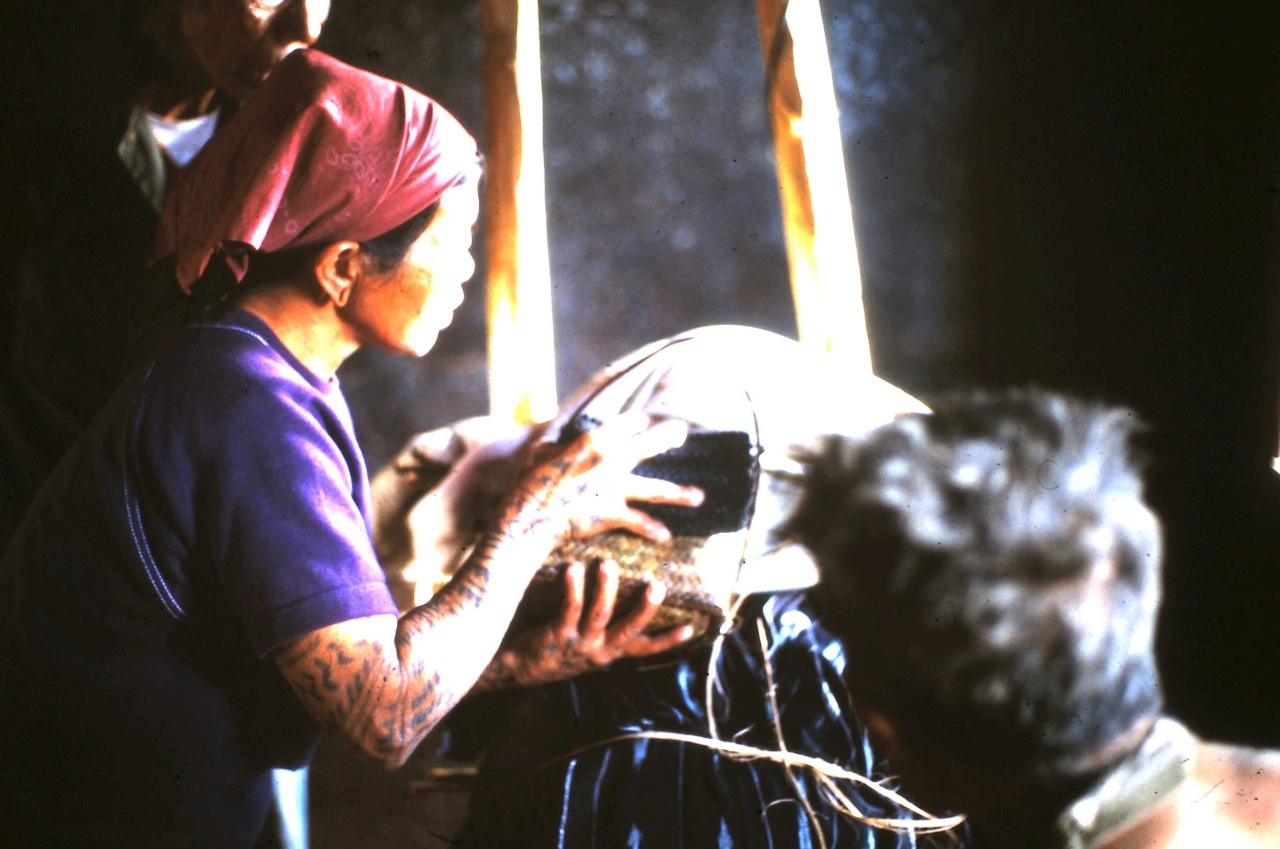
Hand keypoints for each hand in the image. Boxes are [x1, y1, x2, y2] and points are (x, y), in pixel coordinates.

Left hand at [481, 559, 695, 688]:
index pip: (646, 649)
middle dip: (645, 608)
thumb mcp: (590, 642)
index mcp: (612, 652)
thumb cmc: (559, 646)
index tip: (692, 627)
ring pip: (599, 614)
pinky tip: (573, 568)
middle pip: (629, 629)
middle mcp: (600, 650)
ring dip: (606, 588)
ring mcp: (579, 644)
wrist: (521, 667)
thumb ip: (609, 625)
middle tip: (657, 585)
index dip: (669, 640)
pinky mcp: (558, 635)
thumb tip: (631, 591)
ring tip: (608, 564)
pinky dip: (573, 587)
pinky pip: (568, 608)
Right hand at [498, 411, 703, 544]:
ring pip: (656, 490)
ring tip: (699, 496)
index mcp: (592, 440)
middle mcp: (610, 461)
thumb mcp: (539, 453)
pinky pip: (638, 522)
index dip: (636, 422)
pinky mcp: (612, 513)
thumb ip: (555, 444)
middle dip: (667, 437)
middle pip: (647, 446)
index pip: (625, 423)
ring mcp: (615, 488)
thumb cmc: (528, 483)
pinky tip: (665, 535)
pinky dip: (652, 530)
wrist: (530, 517)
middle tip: (681, 431)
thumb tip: (555, 442)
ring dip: (679, 493)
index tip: (644, 422)